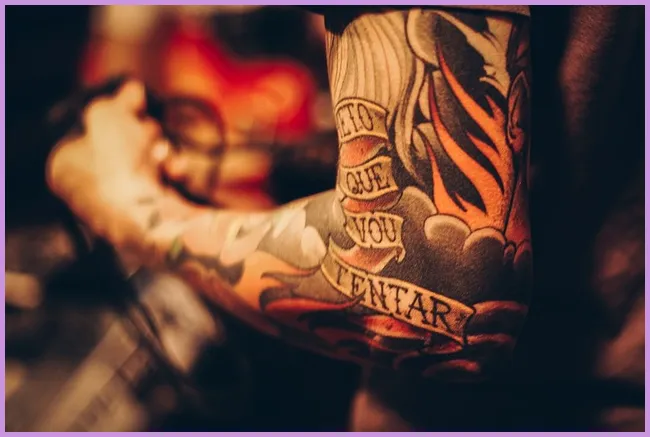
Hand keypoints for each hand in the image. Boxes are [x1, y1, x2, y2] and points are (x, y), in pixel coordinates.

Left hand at [48, 80, 167, 210]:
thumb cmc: (115, 166)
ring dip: (161, 150)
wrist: (147, 219)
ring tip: (162, 154)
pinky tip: (176, 171)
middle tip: (149, 132)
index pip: (92, 130)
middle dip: (142, 133)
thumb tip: (133, 89)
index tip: (138, 104)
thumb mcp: (107, 116)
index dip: (117, 113)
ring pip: (147, 162)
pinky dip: (173, 172)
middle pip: (122, 145)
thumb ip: (119, 99)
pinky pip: (164, 183)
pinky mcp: (152, 217)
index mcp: (65, 167)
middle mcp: (89, 190)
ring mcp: (121, 207)